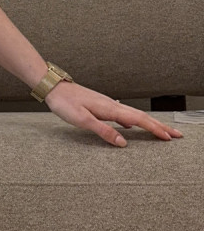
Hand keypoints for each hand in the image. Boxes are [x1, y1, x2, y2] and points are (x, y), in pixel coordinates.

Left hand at [44, 81, 183, 146]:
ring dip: (149, 123)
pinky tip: (131, 125)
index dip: (155, 129)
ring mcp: (107, 104)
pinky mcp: (101, 105)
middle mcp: (112, 105)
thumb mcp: (82, 120)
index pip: (139, 120)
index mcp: (110, 109)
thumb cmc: (65, 104)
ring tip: (160, 130)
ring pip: (133, 114)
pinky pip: (123, 114)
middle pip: (141, 116)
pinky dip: (133, 120)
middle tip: (176, 134)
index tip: (169, 137)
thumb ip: (104, 131)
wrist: (54, 87)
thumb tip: (124, 143)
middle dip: (159, 126)